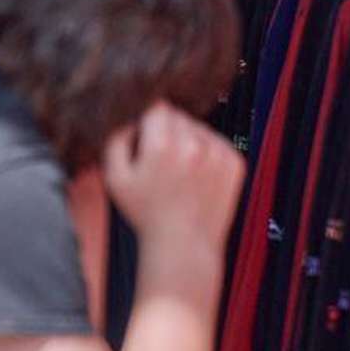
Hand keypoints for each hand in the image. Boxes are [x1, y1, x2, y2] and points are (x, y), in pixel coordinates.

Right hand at [103, 102, 245, 252]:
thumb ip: (115, 138)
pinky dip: (205, 150)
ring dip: (186, 138)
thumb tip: (128, 115)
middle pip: (177, 114)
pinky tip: (195, 174)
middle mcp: (194, 145)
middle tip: (158, 159)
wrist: (184, 245)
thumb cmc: (146, 213)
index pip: (156, 105)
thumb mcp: (114, 177)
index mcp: (162, 145)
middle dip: (165, 129)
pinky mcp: (235, 162)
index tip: (142, 135)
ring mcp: (218, 153)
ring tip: (178, 169)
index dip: (145, 117)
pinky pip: (215, 140)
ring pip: (197, 126)